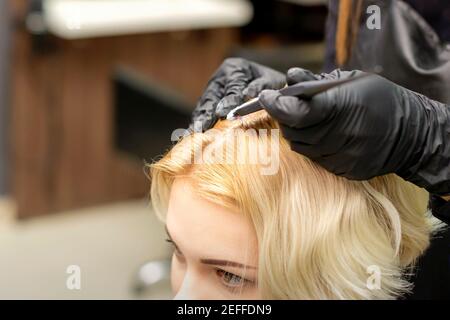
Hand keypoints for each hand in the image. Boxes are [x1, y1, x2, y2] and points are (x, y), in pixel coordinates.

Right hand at [190, 58, 284, 130]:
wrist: (270, 90)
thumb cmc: (273, 86)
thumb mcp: (271, 83)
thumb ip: (261, 87)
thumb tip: (248, 95)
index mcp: (235, 68)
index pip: (232, 87)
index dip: (227, 101)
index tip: (222, 114)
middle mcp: (220, 78)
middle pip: (212, 97)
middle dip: (206, 113)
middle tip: (202, 127)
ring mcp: (212, 92)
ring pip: (204, 106)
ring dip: (199, 120)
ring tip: (194, 132)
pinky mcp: (209, 104)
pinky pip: (202, 114)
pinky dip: (198, 123)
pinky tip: (192, 134)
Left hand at [259, 68, 449, 194]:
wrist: (410, 134)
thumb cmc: (380, 100)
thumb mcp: (352, 81)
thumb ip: (317, 83)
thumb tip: (289, 78)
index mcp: (341, 108)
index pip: (295, 112)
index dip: (275, 105)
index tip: (266, 97)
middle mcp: (339, 135)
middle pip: (292, 131)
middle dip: (283, 118)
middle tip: (284, 106)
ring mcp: (342, 156)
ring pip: (300, 146)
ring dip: (296, 132)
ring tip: (306, 120)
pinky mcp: (344, 170)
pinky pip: (315, 159)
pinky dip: (311, 146)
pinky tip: (321, 135)